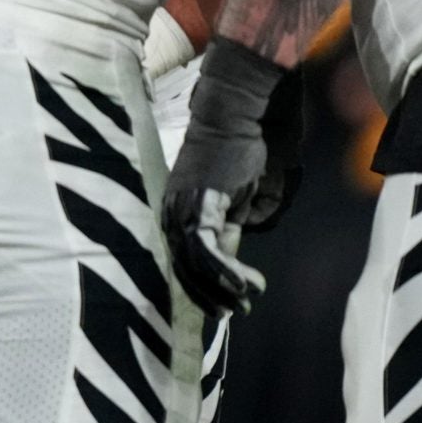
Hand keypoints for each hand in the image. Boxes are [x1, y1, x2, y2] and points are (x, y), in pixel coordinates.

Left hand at [163, 37, 297, 316]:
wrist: (240, 109)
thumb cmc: (247, 143)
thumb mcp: (246, 191)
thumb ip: (240, 219)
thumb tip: (239, 244)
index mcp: (180, 206)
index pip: (182, 256)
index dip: (200, 284)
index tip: (222, 305)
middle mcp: (174, 209)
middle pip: (181, 266)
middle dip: (206, 295)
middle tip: (231, 314)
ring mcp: (183, 206)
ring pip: (192, 264)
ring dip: (218, 288)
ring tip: (241, 304)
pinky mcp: (200, 203)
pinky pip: (207, 248)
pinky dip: (225, 272)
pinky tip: (244, 286)